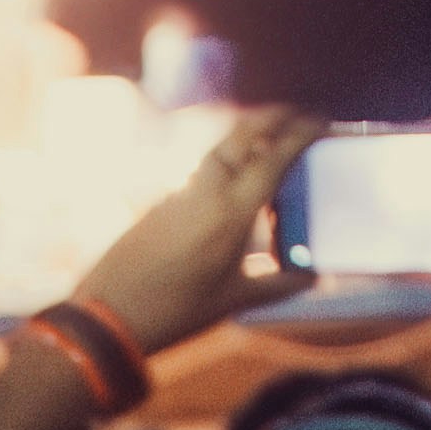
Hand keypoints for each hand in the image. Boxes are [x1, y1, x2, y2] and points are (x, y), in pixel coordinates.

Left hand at [76, 109, 322, 360]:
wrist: (109, 315)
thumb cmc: (177, 312)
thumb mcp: (234, 301)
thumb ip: (278, 285)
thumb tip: (313, 277)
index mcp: (232, 213)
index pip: (274, 159)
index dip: (300, 135)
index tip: (321, 122)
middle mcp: (206, 192)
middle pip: (242, 135)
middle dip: (271, 117)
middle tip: (296, 114)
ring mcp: (179, 193)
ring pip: (219, 151)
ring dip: (246, 139)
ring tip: (269, 144)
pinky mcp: (161, 202)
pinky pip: (201, 172)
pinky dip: (224, 165)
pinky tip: (232, 184)